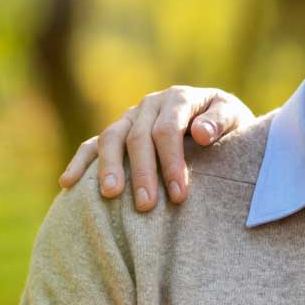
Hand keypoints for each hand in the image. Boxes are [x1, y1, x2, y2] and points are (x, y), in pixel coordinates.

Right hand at [58, 86, 253, 211]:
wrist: (220, 125)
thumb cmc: (230, 128)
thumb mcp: (236, 120)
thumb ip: (220, 122)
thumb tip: (201, 133)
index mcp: (179, 99)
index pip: (168, 130)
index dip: (172, 162)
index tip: (179, 195)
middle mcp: (150, 105)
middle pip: (138, 137)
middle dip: (142, 172)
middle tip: (146, 206)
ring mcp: (130, 118)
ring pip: (111, 138)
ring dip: (109, 167)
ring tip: (110, 195)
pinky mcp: (118, 133)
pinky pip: (92, 145)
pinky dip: (80, 162)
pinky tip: (67, 183)